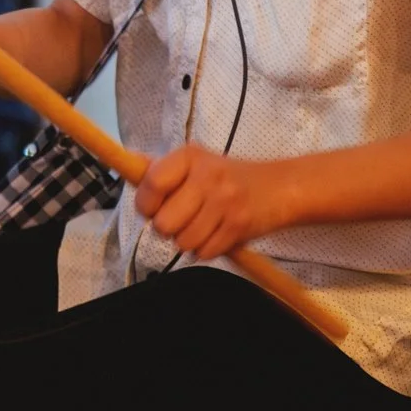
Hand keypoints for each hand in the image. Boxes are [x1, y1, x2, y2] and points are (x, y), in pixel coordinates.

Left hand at [134, 145, 291, 261]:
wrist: (279, 188)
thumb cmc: (228, 177)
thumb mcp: (196, 163)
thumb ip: (161, 168)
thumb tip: (131, 163)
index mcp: (190, 157)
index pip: (152, 184)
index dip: (146, 204)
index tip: (152, 208)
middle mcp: (207, 177)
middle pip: (164, 223)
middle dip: (168, 228)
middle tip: (181, 219)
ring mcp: (225, 203)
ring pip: (183, 242)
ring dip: (188, 241)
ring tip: (201, 226)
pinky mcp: (239, 227)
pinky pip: (204, 253)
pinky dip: (206, 249)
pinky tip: (216, 234)